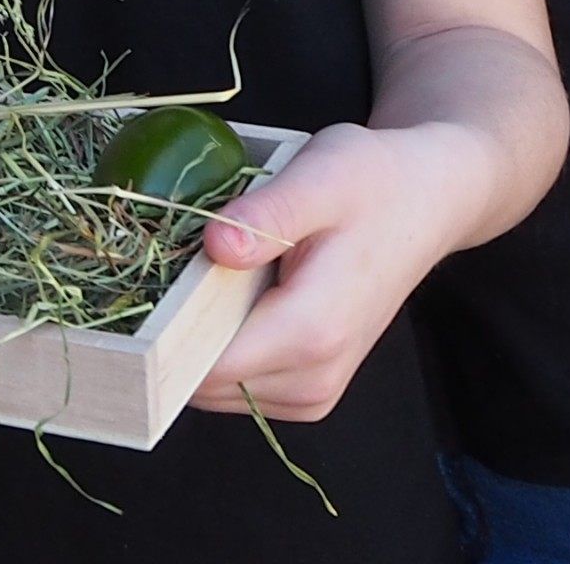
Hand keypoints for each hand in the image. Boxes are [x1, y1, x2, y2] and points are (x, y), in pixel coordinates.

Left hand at [189, 119, 485, 420]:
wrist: (426, 201)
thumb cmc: (374, 181)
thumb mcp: (321, 176)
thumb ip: (268, 214)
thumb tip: (216, 246)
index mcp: (312, 332)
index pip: (204, 364)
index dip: (160, 327)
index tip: (142, 277)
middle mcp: (314, 378)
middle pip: (200, 381)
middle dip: (172, 330)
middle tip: (171, 261)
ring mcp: (314, 393)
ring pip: (214, 389)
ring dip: (193, 340)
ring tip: (206, 272)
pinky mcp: (311, 390)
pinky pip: (238, 385)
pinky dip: (219, 348)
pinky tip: (228, 296)